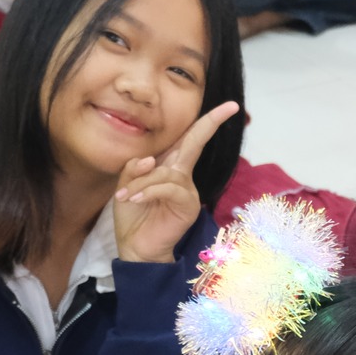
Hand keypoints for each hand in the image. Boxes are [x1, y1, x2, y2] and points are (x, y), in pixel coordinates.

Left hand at [113, 100, 239, 263]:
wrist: (136, 249)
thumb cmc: (133, 217)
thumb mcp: (126, 186)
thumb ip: (134, 169)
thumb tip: (148, 160)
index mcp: (169, 167)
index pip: (187, 140)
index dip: (206, 122)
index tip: (229, 105)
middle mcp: (182, 176)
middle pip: (195, 143)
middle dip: (211, 124)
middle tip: (230, 107)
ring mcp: (187, 191)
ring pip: (166, 172)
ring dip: (142, 183)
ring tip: (125, 197)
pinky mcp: (187, 206)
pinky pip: (167, 188)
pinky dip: (147, 191)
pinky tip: (133, 199)